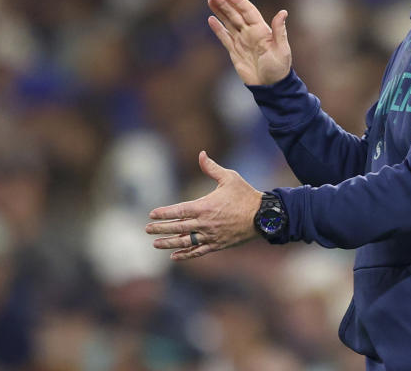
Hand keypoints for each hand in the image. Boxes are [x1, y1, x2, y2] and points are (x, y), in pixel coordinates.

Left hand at [146, 151, 262, 260]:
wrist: (263, 217)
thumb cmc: (246, 195)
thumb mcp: (229, 177)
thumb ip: (211, 167)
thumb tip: (201, 154)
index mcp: (205, 206)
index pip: (179, 211)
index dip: (164, 213)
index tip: (151, 214)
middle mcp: (205, 223)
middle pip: (178, 228)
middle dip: (161, 229)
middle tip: (147, 230)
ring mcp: (211, 236)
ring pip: (185, 242)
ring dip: (169, 243)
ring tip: (156, 244)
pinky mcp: (218, 245)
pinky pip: (198, 252)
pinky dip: (186, 255)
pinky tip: (174, 256)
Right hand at [207, 0, 290, 85]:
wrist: (271, 87)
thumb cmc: (279, 68)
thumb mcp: (281, 49)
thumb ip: (280, 31)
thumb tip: (283, 12)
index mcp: (262, 30)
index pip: (248, 11)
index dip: (238, 1)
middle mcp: (251, 33)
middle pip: (235, 14)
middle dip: (224, 3)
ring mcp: (242, 41)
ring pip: (228, 23)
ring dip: (220, 11)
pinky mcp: (235, 52)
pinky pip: (225, 38)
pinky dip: (218, 29)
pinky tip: (211, 19)